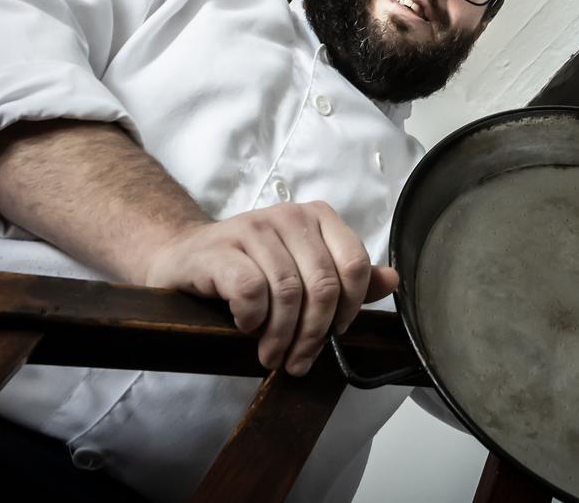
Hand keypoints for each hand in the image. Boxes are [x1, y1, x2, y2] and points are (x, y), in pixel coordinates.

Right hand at [142, 201, 397, 375]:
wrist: (184, 259)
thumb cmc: (250, 269)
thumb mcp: (302, 270)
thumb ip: (347, 276)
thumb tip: (393, 281)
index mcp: (319, 218)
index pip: (355, 263)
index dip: (351, 307)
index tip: (336, 335)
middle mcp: (290, 216)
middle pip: (323, 284)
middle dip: (315, 333)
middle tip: (299, 361)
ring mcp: (254, 227)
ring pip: (288, 292)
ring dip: (282, 335)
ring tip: (272, 355)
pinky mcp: (221, 247)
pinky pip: (251, 290)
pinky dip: (253, 318)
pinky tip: (246, 326)